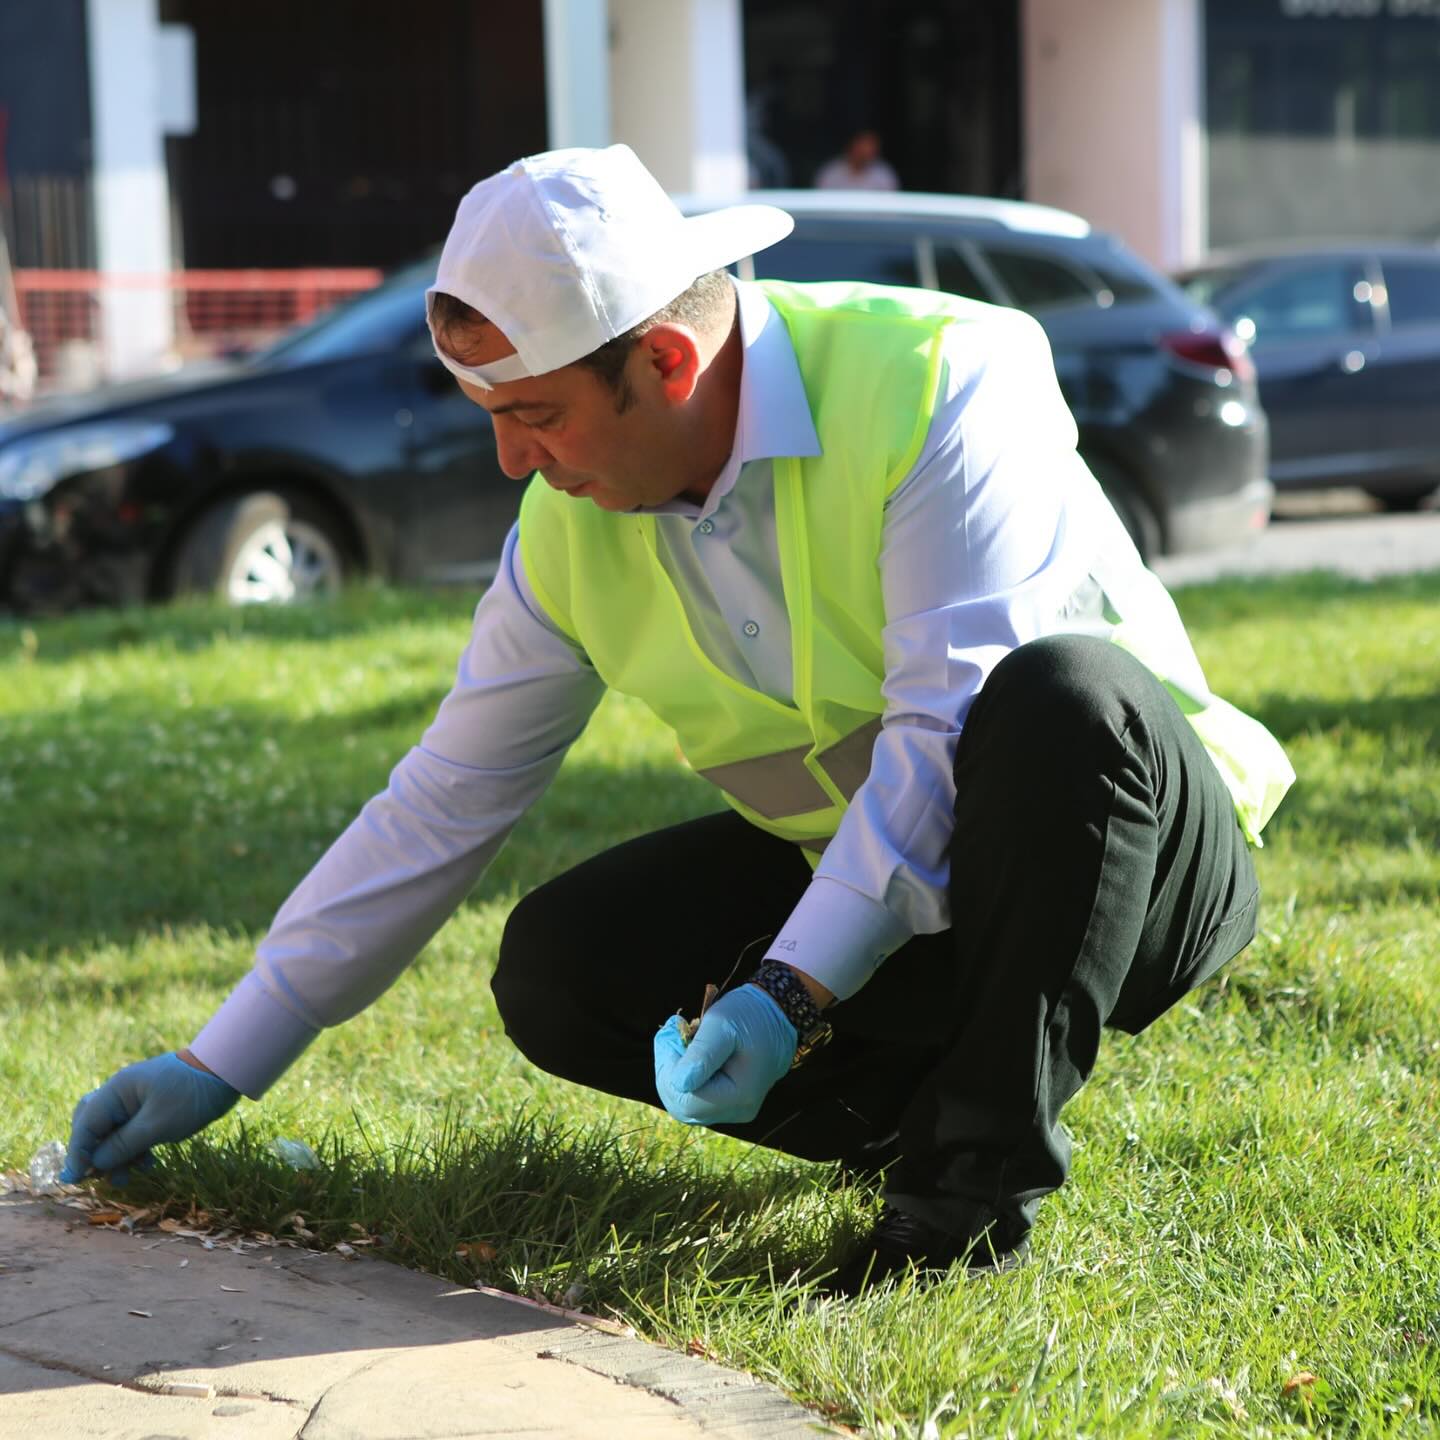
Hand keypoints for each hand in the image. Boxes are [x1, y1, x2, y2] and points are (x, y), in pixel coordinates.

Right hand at [60, 1052, 240, 1186]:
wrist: (226, 1072)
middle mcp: (121, 1094)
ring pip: (114, 1134)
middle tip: (102, 1178)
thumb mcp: (156, 1125)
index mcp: (117, 1091)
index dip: (77, 1154)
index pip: (85, 1125)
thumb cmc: (191, 1095)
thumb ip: (123, 1145)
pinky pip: (133, 1133)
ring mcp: (136, 1101)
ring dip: (117, 1157)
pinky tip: (148, 1165)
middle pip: (94, 1129)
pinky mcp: (151, 1109)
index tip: (74, 1180)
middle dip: (95, 1155)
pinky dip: (135, 1150)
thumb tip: (93, 1163)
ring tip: (126, 1180)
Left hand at [653, 984, 795, 1125]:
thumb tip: (678, 1083)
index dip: (668, 1071)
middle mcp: (738, 1110)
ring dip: (674, 1073)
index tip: (671, 1034)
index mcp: (740, 1095)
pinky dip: (685, 1076)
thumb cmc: (750, 1014)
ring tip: (680, 1039)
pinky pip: (696, 1098)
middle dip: (669, 1071)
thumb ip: (701, 1054)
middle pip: (682, 1107)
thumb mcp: (722, 1023)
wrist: (778, 1014)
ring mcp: (735, 1109)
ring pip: (686, 1104)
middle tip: (672, 1034)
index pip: (685, 1100)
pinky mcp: (730, 1103)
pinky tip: (690, 1052)